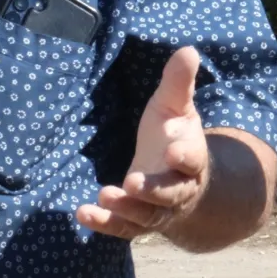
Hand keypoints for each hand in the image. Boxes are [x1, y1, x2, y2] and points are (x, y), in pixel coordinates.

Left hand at [76, 46, 206, 240]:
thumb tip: (188, 49)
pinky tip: (84, 213)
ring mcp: (158, 209)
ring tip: (104, 195)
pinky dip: (105, 223)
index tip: (174, 148)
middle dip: (152, 189)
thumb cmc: (174, 137)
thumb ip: (179, 83)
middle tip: (132, 181)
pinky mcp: (137, 221)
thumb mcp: (176, 107)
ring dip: (126, 208)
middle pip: (169, 194)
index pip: (192, 160)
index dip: (185, 156)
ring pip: (146, 215)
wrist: (178, 179)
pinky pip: (123, 228)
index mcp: (191, 159)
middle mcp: (178, 190)